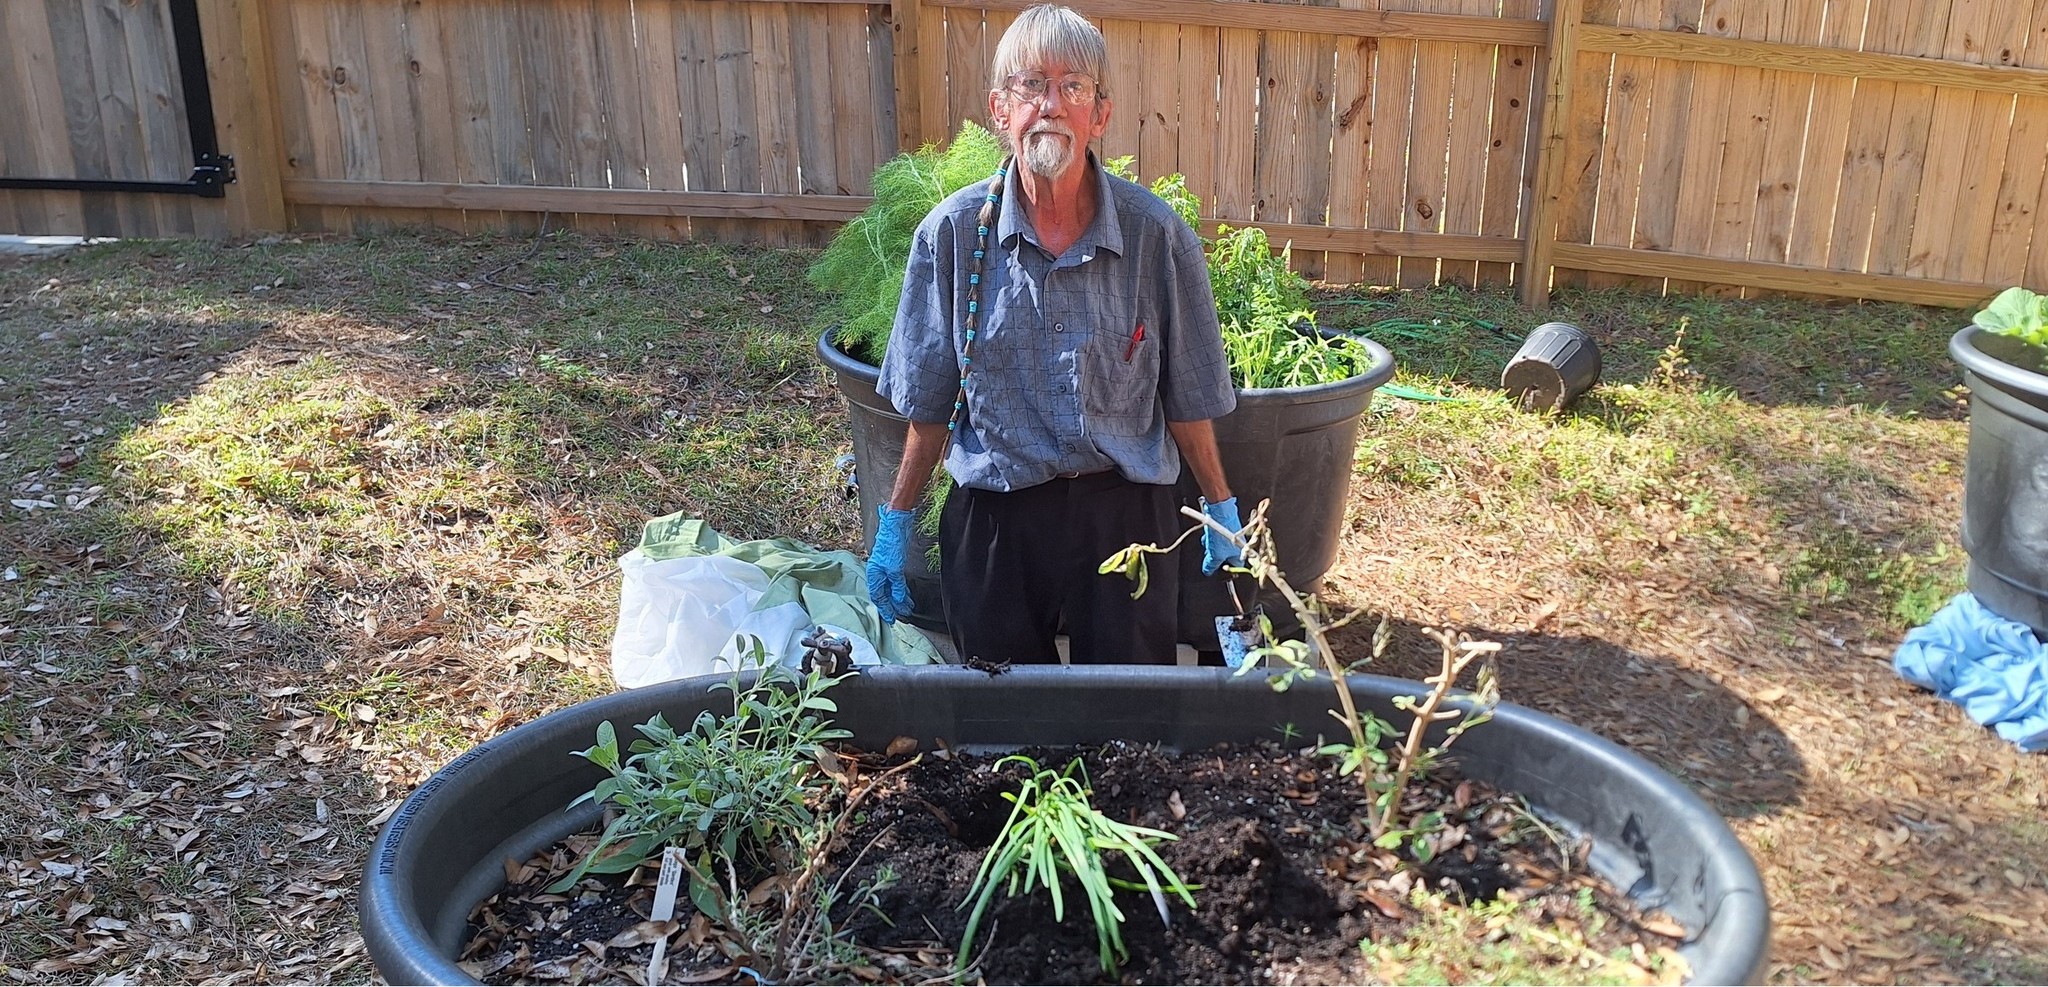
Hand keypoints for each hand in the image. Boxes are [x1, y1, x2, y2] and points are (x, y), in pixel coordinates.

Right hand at [866, 505, 915, 622]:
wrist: (896, 527)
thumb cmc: (891, 545)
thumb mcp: (895, 569)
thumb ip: (896, 586)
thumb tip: (898, 600)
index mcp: (874, 575)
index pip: (878, 597)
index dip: (885, 609)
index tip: (892, 619)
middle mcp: (878, 573)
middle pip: (884, 594)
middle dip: (893, 606)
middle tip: (901, 616)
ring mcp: (885, 569)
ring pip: (891, 589)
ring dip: (899, 599)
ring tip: (908, 608)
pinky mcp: (893, 564)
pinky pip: (896, 582)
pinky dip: (901, 590)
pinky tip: (907, 595)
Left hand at [1201, 496, 1243, 575]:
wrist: (1220, 510)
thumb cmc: (1222, 531)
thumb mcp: (1215, 554)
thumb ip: (1211, 564)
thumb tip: (1208, 570)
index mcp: (1241, 552)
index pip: (1236, 566)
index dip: (1226, 568)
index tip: (1217, 568)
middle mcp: (1240, 544)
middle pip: (1227, 555)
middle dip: (1216, 555)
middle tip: (1210, 554)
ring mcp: (1234, 534)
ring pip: (1221, 545)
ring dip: (1213, 545)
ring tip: (1208, 541)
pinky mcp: (1228, 527)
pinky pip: (1219, 536)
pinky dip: (1213, 537)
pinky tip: (1208, 535)